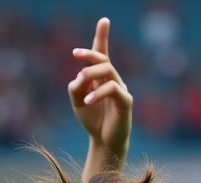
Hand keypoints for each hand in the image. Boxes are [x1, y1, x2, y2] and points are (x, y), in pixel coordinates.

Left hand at [72, 17, 132, 169]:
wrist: (104, 142)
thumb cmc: (93, 121)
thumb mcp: (78, 103)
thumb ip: (75, 88)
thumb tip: (79, 76)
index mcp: (102, 78)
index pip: (102, 54)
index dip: (102, 37)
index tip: (104, 20)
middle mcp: (113, 80)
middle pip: (103, 59)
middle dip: (90, 53)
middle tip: (75, 54)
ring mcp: (121, 89)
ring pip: (107, 70)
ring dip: (90, 75)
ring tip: (80, 90)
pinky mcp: (125, 101)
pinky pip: (112, 88)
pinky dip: (98, 93)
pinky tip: (87, 101)